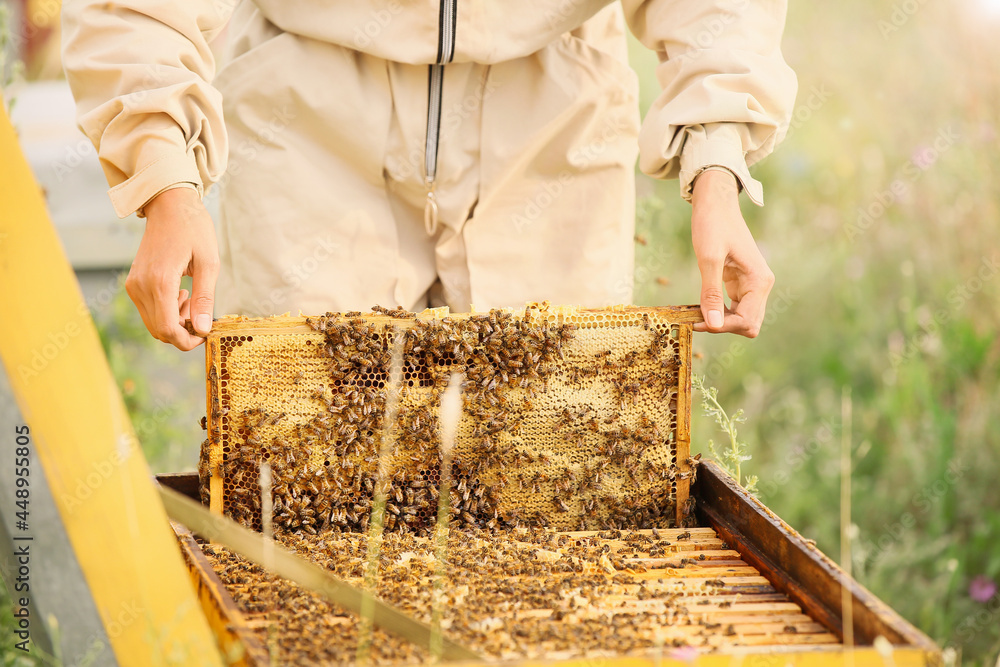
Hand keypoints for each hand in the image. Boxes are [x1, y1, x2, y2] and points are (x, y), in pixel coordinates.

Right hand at [125, 187, 218, 350]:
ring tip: (192, 300)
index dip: (187, 340)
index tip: (205, 334)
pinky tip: (181, 294)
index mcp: (160, 282)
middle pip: (158, 330)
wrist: (169, 205)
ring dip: (174, 322)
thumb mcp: (209, 263)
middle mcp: (140, 286)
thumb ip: (204, 298)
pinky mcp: (132, 282)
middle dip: (182, 333)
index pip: (167, 329)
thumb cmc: (194, 230)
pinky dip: (165, 312)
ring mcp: (133, 285)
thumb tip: (203, 329)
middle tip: (202, 316)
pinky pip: (147, 310)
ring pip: (152, 323)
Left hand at [690, 169, 774, 337]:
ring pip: (742, 319)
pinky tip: (701, 307)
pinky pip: (734, 308)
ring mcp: (752, 285)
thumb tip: (714, 325)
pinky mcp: (741, 283)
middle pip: (749, 324)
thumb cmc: (713, 225)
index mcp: (760, 281)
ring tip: (695, 314)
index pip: (747, 321)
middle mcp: (761, 285)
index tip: (696, 323)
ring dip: (720, 321)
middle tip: (694, 320)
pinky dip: (718, 312)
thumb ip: (711, 293)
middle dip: (723, 326)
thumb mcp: (708, 259)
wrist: (715, 203)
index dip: (722, 327)